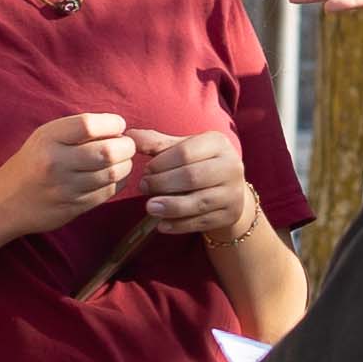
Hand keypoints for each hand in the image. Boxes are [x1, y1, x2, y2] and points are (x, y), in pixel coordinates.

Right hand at [0, 112, 140, 235]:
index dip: (113, 123)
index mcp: (48, 139)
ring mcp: (65, 188)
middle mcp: (56, 163)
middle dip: (127, 146)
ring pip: (112, 174)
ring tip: (122, 159)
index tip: (118, 125)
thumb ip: (78, 129)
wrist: (5, 202)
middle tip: (127, 144)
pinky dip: (120, 182)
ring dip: (126, 164)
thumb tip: (119, 128)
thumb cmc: (32, 162)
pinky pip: (108, 192)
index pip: (89, 125)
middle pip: (107, 151)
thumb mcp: (45, 136)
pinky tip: (115, 175)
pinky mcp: (73, 207)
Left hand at [133, 127, 257, 239]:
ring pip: (198, 202)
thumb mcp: (183, 149)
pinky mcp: (230, 214)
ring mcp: (233, 192)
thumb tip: (129, 136)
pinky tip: (162, 224)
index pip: (185, 152)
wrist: (230, 191)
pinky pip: (201, 222)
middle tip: (144, 187)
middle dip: (163, 184)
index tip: (146, 171)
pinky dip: (179, 225)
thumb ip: (157, 144)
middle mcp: (231, 166)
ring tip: (149, 207)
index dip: (161, 163)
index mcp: (218, 143)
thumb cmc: (199, 165)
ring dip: (170, 206)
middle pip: (192, 176)